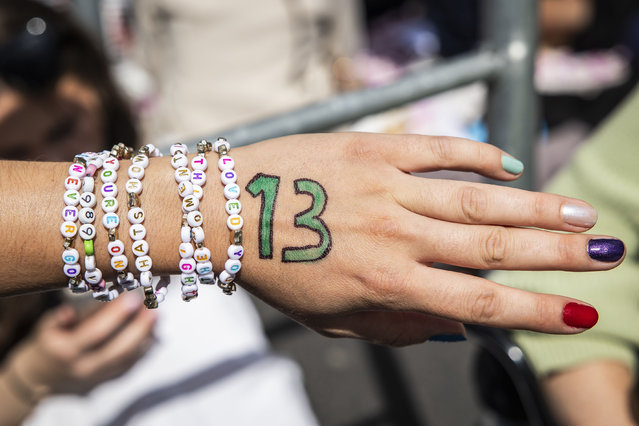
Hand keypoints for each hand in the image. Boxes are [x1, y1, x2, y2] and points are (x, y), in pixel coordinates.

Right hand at [6, 292, 155, 396]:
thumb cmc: (49, 342)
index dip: (116, 315)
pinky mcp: (108, 382)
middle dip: (140, 328)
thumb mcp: (47, 326)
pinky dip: (145, 349)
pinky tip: (154, 332)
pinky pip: (131, 366)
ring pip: (129, 359)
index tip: (133, 297)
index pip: (96, 333)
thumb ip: (64, 317)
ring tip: (158, 316)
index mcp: (66, 352)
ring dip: (147, 337)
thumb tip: (75, 308)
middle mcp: (84, 368)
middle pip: (119, 350)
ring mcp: (98, 378)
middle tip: (154, 308)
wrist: (42, 378)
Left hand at [232, 133, 623, 344]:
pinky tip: (511, 165)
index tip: (580, 312)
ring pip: (476, 199)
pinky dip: (478, 156)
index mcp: (387, 284)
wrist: (229, 209)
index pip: (479, 302)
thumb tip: (455, 323)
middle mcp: (396, 236)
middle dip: (556, 254)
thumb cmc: (279, 271)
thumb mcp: (333, 320)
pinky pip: (437, 149)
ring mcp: (386, 188)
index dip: (535, 311)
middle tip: (605, 251)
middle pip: (492, 248)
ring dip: (535, 207)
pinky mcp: (372, 149)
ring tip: (580, 211)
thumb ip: (395, 326)